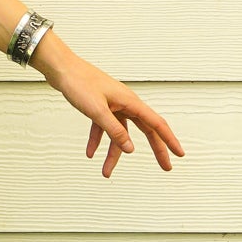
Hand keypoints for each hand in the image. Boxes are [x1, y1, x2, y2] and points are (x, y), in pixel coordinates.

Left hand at [41, 52, 185, 179]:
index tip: (179, 154)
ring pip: (120, 133)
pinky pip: (103, 128)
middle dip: (155, 150)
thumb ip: (114, 131)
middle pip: (145, 130)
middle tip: (165, 167)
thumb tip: (130, 149)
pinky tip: (90, 153)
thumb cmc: (79, 84)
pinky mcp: (101, 107)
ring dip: (114, 153)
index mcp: (131, 102)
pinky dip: (97, 140)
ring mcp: (113, 106)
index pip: (156, 124)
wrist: (62, 69)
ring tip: (106, 172)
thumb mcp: (97, 111)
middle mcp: (126, 104)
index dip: (169, 140)